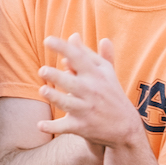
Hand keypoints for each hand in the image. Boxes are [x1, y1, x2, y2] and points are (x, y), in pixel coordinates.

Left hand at [36, 35, 144, 151]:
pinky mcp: (81, 126)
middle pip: (72, 82)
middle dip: (57, 76)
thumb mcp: (106, 73)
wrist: (125, 128)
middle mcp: (91, 91)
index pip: (78, 58)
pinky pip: (64, 127)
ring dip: (55, 98)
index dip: (63, 48)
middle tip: (42, 70)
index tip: (47, 40)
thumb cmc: (111, 94)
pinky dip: (52, 128)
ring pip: (67, 103)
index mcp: (95, 75)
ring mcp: (85, 109)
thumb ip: (89, 54)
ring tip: (43, 91)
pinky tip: (39, 126)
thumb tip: (73, 36)